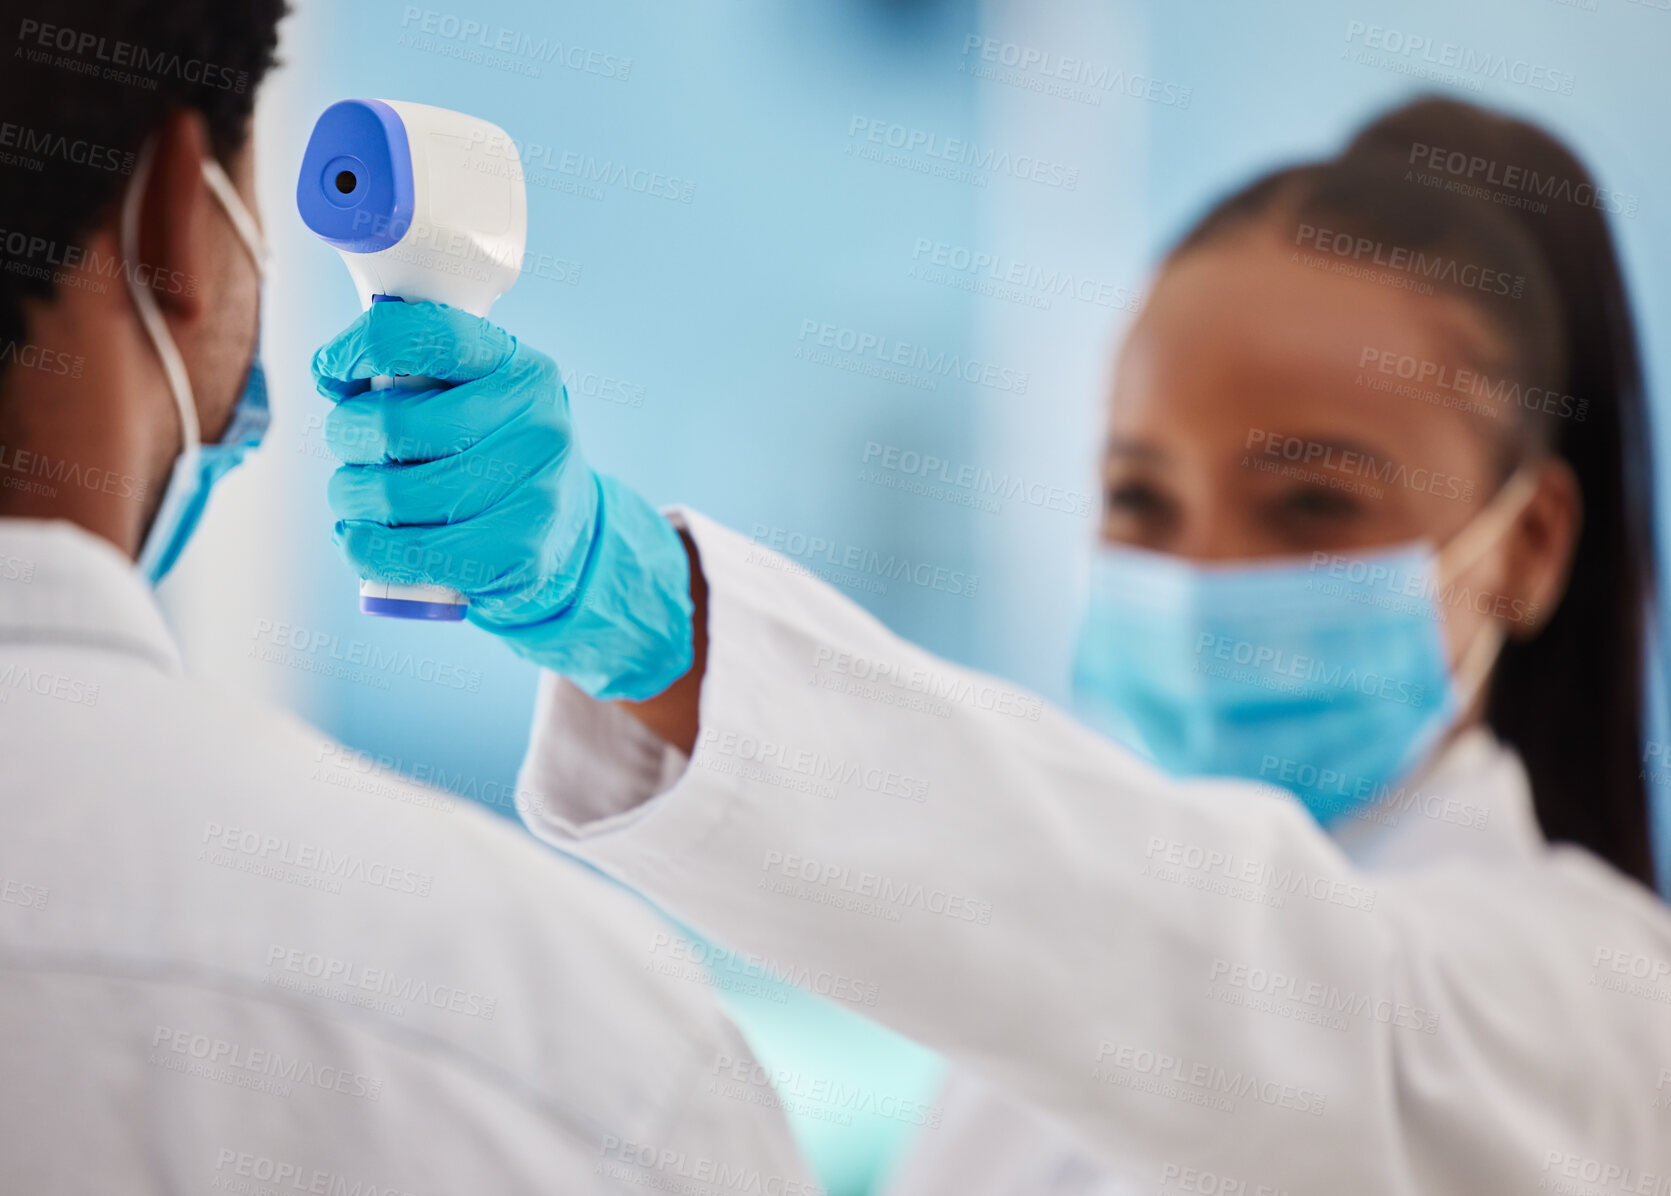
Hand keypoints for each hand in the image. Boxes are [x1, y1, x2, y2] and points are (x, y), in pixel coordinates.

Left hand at [311, 300, 693, 700]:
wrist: (564, 533)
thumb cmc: (497, 455)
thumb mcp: (484, 395)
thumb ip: (425, 373)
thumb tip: (333, 374)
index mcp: (523, 371)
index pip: (433, 337)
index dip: (364, 347)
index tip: (330, 372)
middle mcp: (538, 425)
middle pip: (393, 424)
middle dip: (345, 436)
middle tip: (351, 450)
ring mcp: (535, 493)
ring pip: (391, 493)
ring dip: (349, 497)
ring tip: (358, 499)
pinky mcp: (520, 555)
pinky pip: (407, 553)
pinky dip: (361, 547)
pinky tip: (360, 538)